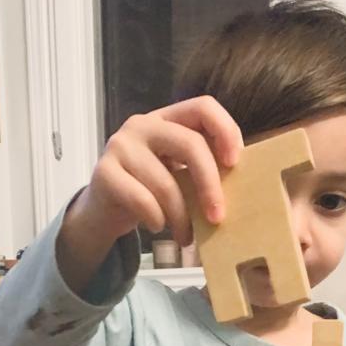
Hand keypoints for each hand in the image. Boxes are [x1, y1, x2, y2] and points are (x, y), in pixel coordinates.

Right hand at [58, 95, 243, 294]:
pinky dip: (157, 221)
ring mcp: (120, 146)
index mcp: (167, 119)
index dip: (225, 130)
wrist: (103, 210)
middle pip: (190, 144)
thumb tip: (242, 186)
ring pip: (166, 184)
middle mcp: (142, 125)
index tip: (235, 164)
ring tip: (186, 237)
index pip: (203, 107)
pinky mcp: (104, 173)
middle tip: (217, 217)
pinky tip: (157, 227)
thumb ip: (200, 170)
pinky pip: (143, 202)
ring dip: (182, 218)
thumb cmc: (149, 192)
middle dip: (210, 185)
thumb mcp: (177, 174)